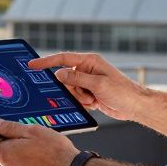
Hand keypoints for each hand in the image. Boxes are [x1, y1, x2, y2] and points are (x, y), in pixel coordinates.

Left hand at [0, 118, 79, 165]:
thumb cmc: (54, 150)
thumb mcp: (31, 131)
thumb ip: (9, 127)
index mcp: (6, 154)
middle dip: (4, 141)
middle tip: (20, 131)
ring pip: (9, 158)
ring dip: (16, 149)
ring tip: (33, 141)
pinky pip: (19, 165)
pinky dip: (23, 157)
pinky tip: (37, 151)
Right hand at [27, 52, 145, 121]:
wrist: (135, 106)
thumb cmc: (122, 91)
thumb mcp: (98, 84)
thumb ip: (77, 79)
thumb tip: (58, 74)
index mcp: (89, 61)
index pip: (62, 59)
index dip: (46, 61)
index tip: (31, 65)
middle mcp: (87, 70)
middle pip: (64, 78)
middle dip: (71, 89)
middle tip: (86, 94)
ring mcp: (87, 82)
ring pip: (69, 90)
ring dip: (78, 97)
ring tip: (94, 99)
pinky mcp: (89, 93)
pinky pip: (75, 98)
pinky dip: (82, 102)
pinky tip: (94, 103)